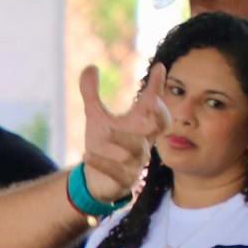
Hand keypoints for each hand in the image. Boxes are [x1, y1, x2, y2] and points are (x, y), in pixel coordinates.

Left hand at [76, 62, 168, 201]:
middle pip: (161, 127)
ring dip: (121, 139)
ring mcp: (136, 162)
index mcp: (139, 124)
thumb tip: (90, 66)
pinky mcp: (124, 180)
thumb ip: (91, 93)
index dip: (158, 88)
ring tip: (104, 132)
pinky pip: (117, 171)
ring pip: (138, 150)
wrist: (95, 179)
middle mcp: (142, 141)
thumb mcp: (95, 117)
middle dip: (159, 114)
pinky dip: (103, 163)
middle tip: (151, 101)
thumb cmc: (103, 145)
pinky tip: (86, 155)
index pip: (154, 104)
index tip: (159, 67)